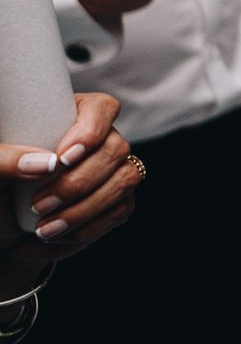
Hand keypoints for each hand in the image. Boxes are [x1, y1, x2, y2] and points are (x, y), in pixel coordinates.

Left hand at [1, 93, 140, 285]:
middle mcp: (96, 141)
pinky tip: (59, 235)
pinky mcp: (116, 200)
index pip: (101, 108)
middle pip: (115, 148)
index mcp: (67, 118)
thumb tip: (45, 163)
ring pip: (124, 179)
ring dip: (85, 208)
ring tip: (44, 229)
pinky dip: (90, 226)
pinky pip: (121, 209)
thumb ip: (4, 159)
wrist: (1, 226)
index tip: (63, 158)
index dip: (92, 130)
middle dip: (78, 182)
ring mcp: (111, 171)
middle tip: (39, 205)